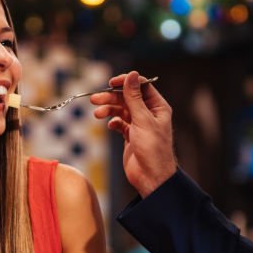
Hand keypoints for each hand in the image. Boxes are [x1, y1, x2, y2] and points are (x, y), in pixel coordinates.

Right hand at [90, 71, 175, 197]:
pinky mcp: (131, 136)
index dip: (126, 82)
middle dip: (111, 97)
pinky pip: (119, 123)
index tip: (111, 83)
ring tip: (97, 113)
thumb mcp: (142, 120)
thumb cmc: (153, 149)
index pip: (141, 86)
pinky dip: (113, 122)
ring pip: (121, 110)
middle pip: (127, 98)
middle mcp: (149, 114)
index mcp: (157, 107)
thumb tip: (131, 75)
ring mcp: (139, 125)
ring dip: (109, 109)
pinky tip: (110, 126)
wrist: (151, 177)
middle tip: (94, 99)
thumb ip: (134, 97)